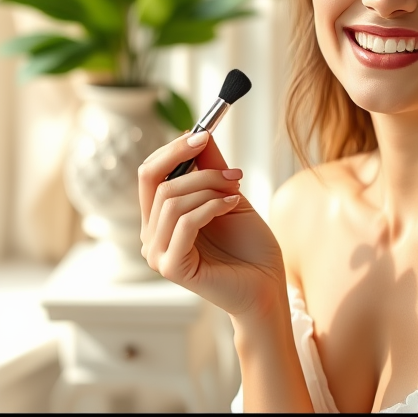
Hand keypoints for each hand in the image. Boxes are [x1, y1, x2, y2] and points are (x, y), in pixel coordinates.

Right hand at [138, 131, 286, 319]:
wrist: (267, 285)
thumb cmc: (250, 245)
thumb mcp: (228, 195)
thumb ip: (210, 166)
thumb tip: (197, 131)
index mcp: (159, 219)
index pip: (149, 174)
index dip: (172, 150)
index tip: (202, 133)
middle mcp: (152, 236)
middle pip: (154, 181)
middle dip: (192, 165)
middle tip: (227, 166)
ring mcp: (158, 253)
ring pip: (172, 200)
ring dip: (209, 187)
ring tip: (236, 191)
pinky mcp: (172, 267)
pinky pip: (184, 222)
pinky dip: (211, 206)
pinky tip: (232, 204)